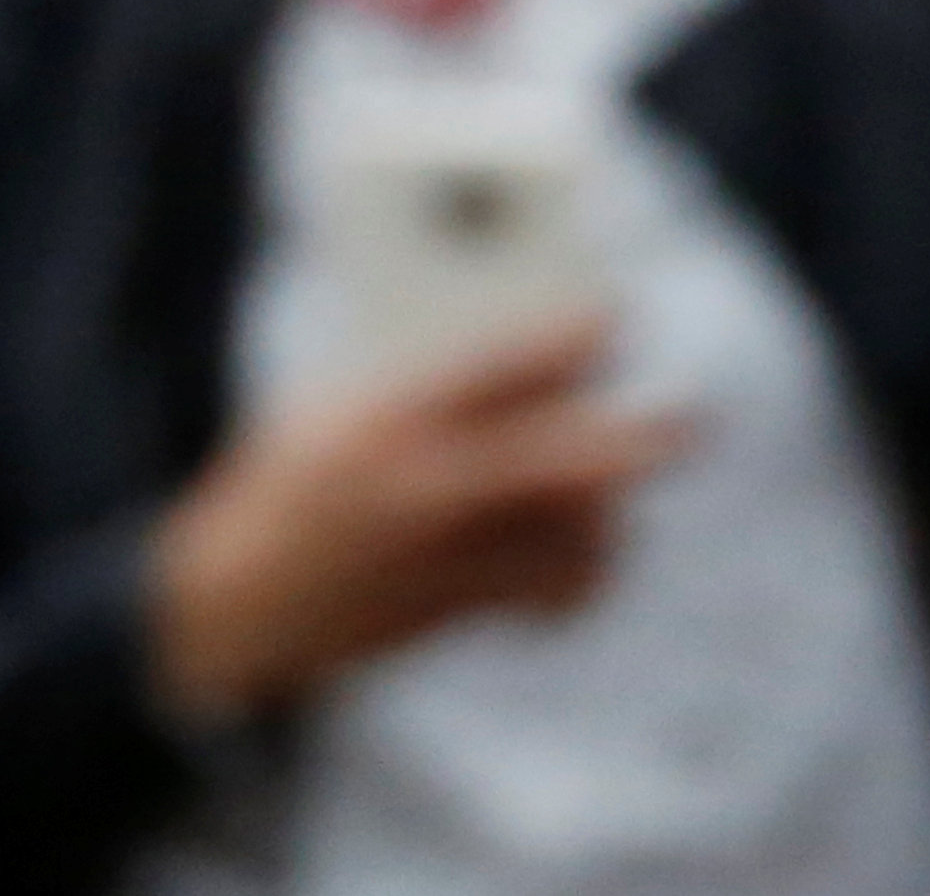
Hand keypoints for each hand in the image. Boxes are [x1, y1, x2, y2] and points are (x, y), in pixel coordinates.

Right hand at [141, 318, 689, 720]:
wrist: (238, 604)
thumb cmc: (284, 487)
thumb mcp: (330, 411)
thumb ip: (420, 388)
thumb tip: (524, 368)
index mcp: (386, 418)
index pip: (502, 365)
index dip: (572, 339)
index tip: (607, 321)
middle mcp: (429, 487)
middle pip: (573, 463)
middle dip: (641, 439)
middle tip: (690, 420)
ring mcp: (450, 557)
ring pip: (578, 535)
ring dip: (606, 511)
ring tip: (610, 491)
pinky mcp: (461, 609)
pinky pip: (553, 591)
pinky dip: (575, 575)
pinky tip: (571, 555)